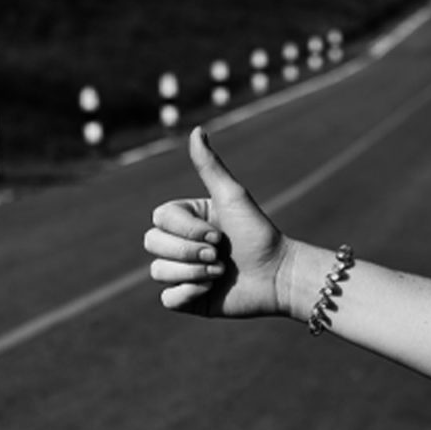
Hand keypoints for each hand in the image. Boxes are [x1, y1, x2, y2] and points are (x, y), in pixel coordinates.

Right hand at [144, 127, 292, 316]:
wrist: (278, 275)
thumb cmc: (258, 233)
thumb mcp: (232, 196)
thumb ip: (210, 166)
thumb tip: (197, 130)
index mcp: (186, 219)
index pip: (159, 219)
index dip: (185, 230)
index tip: (218, 235)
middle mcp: (180, 243)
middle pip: (152, 244)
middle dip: (187, 252)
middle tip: (219, 256)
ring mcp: (182, 272)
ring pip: (157, 272)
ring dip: (192, 272)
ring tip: (220, 273)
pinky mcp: (188, 298)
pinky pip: (167, 299)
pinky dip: (186, 294)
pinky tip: (210, 290)